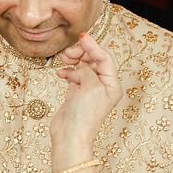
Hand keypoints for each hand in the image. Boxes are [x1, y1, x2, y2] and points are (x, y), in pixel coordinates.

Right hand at [51, 33, 121, 148]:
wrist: (69, 136)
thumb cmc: (84, 115)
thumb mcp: (90, 86)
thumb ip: (87, 70)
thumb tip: (80, 64)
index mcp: (112, 84)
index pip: (105, 58)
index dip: (93, 46)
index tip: (81, 37)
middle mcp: (103, 85)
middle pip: (93, 60)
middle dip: (81, 53)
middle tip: (68, 53)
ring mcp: (89, 89)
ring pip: (82, 66)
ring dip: (73, 61)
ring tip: (64, 60)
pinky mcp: (77, 93)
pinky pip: (73, 75)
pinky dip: (67, 71)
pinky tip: (60, 73)